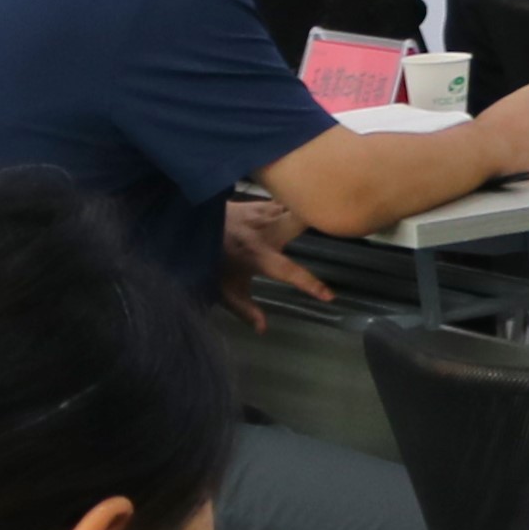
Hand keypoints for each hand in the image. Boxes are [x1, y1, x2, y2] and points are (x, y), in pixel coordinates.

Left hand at [219, 189, 336, 320]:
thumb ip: (244, 310)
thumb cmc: (210, 260)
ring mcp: (263, 212)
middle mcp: (265, 231)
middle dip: (318, 220)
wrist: (189, 226)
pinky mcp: (261, 201)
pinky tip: (303, 204)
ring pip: (295, 205)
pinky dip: (295, 203)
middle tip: (340, 223)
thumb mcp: (223, 290)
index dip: (309, 284)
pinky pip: (285, 201)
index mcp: (257, 256)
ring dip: (309, 208)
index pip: (288, 272)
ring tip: (328, 210)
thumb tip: (263, 329)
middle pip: (301, 219)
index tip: (329, 296)